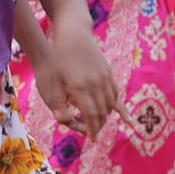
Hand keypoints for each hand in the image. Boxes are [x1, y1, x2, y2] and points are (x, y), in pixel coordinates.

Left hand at [49, 24, 129, 139]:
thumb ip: (57, 105)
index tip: (92, 139)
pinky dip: (118, 105)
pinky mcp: (108, 72)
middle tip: (93, 134)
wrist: (73, 34)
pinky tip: (123, 115)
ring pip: (111, 104)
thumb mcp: (51, 83)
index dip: (92, 129)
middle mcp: (96, 84)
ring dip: (107, 116)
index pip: (91, 116)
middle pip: (102, 112)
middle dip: (99, 125)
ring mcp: (105, 77)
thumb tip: (63, 121)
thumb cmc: (57, 59)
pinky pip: (116, 93)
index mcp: (81, 88)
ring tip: (100, 124)